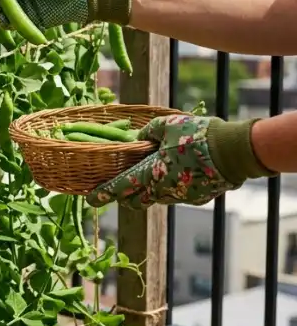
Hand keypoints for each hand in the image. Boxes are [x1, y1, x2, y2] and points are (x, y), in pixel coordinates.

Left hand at [85, 114, 268, 207]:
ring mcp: (182, 197)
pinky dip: (170, 188)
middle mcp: (163, 190)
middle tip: (118, 189)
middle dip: (125, 197)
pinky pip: (177, 196)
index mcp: (151, 173)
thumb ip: (148, 132)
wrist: (235, 152)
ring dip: (148, 191)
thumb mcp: (167, 125)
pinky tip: (176, 175)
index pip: (121, 187)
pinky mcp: (198, 199)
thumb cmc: (198, 136)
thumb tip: (139, 139)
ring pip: (157, 198)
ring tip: (148, 177)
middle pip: (136, 200)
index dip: (104, 194)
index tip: (91, 199)